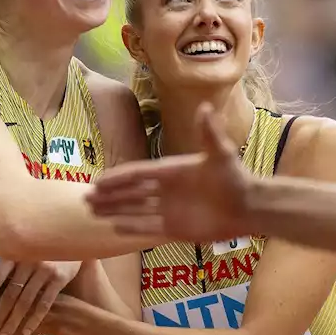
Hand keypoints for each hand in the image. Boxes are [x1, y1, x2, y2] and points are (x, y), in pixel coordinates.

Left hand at [0, 258, 80, 334]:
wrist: (66, 245)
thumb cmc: (30, 257)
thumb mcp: (10, 262)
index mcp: (10, 256)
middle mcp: (26, 261)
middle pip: (9, 294)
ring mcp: (44, 269)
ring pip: (26, 302)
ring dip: (13, 322)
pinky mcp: (59, 278)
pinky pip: (44, 303)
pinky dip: (34, 320)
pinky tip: (25, 334)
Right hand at [86, 102, 252, 242]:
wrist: (249, 206)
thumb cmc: (235, 178)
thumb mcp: (221, 154)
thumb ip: (209, 133)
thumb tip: (204, 107)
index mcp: (170, 171)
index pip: (137, 174)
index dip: (117, 178)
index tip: (98, 181)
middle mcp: (166, 190)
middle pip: (131, 193)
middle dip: (109, 196)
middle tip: (86, 199)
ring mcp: (169, 209)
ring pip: (135, 209)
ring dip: (115, 210)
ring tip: (92, 213)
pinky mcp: (176, 228)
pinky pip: (148, 228)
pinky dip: (132, 227)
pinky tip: (115, 227)